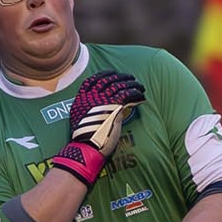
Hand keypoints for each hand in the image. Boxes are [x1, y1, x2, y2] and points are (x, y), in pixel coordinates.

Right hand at [49, 70, 144, 185]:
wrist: (86, 148)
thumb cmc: (85, 141)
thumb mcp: (81, 123)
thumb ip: (89, 113)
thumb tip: (100, 112)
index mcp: (80, 99)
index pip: (91, 81)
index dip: (102, 75)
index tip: (111, 74)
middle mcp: (90, 97)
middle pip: (107, 80)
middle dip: (120, 77)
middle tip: (130, 77)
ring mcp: (101, 100)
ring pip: (119, 85)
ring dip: (131, 84)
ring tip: (140, 86)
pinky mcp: (114, 106)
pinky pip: (127, 94)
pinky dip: (135, 93)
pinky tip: (141, 96)